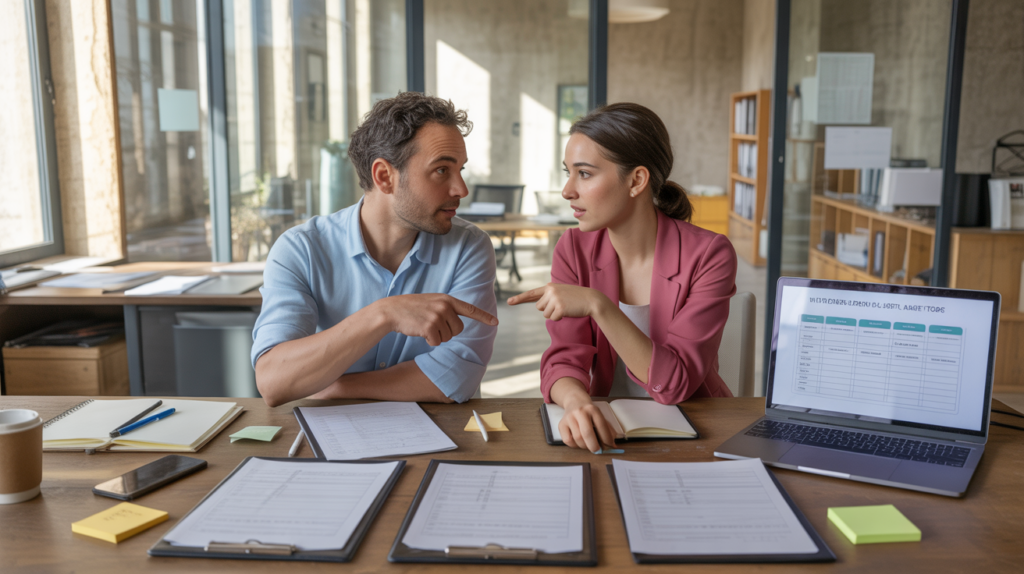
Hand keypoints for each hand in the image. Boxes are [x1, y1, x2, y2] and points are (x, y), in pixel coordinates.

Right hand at [377, 294, 497, 345]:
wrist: (391, 311)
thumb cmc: (411, 308)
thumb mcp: (432, 302)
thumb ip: (447, 309)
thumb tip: (459, 324)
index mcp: (447, 299)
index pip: (470, 309)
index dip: (483, 317)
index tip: (495, 323)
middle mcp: (445, 306)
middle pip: (459, 329)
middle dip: (448, 332)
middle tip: (432, 324)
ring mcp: (438, 316)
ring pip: (448, 337)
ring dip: (437, 336)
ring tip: (424, 325)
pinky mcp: (430, 327)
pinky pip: (437, 342)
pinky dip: (429, 341)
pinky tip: (420, 331)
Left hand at [506, 283, 607, 320]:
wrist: (591, 299)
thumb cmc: (576, 298)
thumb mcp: (561, 293)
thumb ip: (549, 297)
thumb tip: (539, 307)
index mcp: (549, 286)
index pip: (532, 293)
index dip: (519, 298)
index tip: (509, 302)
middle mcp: (550, 291)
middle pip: (539, 308)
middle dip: (548, 310)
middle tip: (561, 305)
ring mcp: (554, 299)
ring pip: (545, 314)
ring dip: (554, 314)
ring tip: (566, 307)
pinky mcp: (559, 308)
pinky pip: (553, 319)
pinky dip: (560, 318)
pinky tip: (568, 311)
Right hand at [558, 397, 617, 452]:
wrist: (574, 401)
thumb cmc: (589, 412)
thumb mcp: (600, 416)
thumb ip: (607, 430)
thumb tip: (613, 445)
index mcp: (592, 409)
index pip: (601, 425)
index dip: (606, 438)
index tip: (609, 445)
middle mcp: (580, 412)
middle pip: (587, 433)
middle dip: (594, 445)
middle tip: (597, 450)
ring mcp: (569, 418)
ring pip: (577, 438)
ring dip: (584, 446)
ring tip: (588, 444)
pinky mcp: (561, 424)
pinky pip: (567, 440)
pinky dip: (574, 445)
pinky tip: (578, 442)